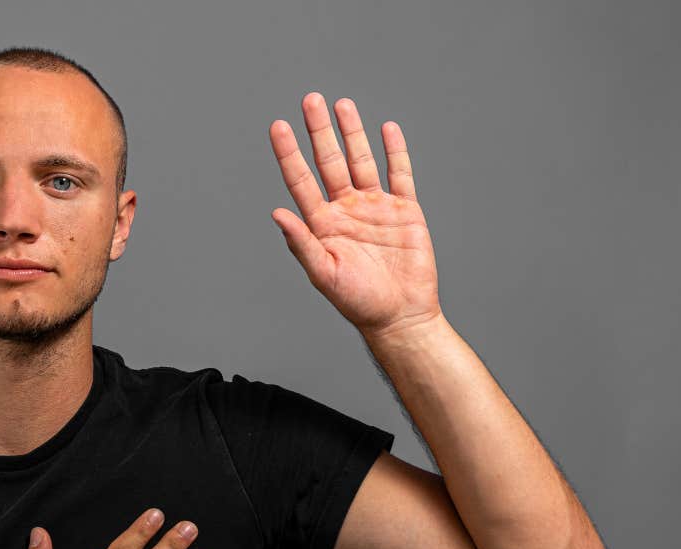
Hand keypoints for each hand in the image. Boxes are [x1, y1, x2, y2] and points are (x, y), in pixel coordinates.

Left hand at [269, 92, 443, 339]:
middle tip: (310, 100)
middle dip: (319, 131)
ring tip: (341, 104)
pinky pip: (399, 173)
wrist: (400, 315)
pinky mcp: (404, 210)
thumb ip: (301, 243)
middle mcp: (346, 209)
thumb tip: (276, 213)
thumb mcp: (323, 273)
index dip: (289, 153)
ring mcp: (375, 207)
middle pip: (329, 161)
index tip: (278, 126)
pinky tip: (386, 128)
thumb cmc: (358, 302)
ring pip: (361, 160)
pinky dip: (394, 150)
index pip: (301, 180)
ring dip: (351, 133)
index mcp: (322, 223)